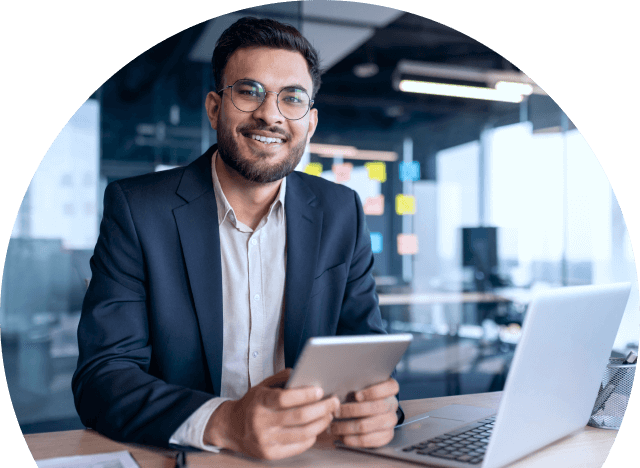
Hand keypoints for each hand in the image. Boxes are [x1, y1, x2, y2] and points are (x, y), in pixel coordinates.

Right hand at [204, 368, 339, 459]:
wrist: (231, 428)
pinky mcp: (270, 454)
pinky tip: (317, 428)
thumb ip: (282, 378)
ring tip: (329, 415)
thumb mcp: (262, 386)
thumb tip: (305, 373)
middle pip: (299, 417)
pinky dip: (312, 437)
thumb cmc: (252, 404)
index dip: (305, 394)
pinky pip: (298, 446)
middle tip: (334, 402)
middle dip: (322, 409)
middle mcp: (261, 422)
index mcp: (260, 401)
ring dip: (321, 423)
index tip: (321, 390)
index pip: (285, 398)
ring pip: (302, 433)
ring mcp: (265, 440)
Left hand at [329, 377, 398, 447]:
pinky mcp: (387, 435)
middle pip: (376, 407)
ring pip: (369, 425)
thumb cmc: (360, 395)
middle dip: (352, 410)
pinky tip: (343, 437)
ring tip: (334, 427)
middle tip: (336, 412)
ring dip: (348, 427)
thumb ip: (353, 385)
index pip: (391, 388)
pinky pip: (370, 440)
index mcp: (390, 388)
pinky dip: (354, 440)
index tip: (356, 395)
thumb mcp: (359, 385)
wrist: (368, 411)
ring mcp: (391, 421)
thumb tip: (337, 389)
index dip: (373, 392)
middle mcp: (392, 404)